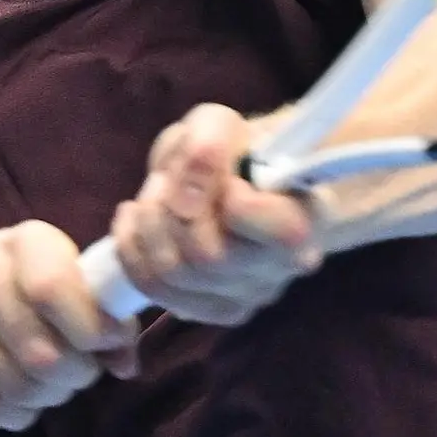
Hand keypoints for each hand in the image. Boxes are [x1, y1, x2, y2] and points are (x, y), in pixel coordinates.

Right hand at [0, 222, 141, 430]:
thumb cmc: (17, 286)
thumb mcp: (61, 278)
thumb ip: (103, 317)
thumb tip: (126, 363)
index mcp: (26, 242)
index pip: (56, 292)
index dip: (94, 330)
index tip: (107, 343)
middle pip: (45, 355)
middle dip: (76, 376)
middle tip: (77, 372)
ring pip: (19, 388)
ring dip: (48, 397)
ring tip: (49, 384)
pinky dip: (16, 413)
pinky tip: (17, 397)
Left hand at [108, 103, 321, 325]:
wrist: (241, 180)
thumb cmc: (238, 150)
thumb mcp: (221, 126)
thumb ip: (207, 149)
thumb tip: (183, 201)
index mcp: (304, 218)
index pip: (258, 225)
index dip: (223, 194)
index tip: (226, 176)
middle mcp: (283, 269)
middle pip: (207, 256)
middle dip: (170, 209)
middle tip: (169, 180)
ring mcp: (249, 297)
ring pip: (175, 276)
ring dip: (148, 227)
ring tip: (153, 196)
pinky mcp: (211, 310)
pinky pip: (156, 291)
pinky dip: (132, 250)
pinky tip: (135, 221)